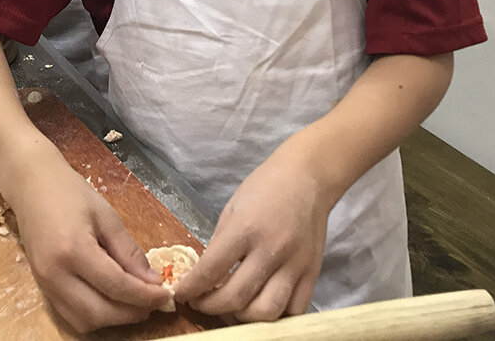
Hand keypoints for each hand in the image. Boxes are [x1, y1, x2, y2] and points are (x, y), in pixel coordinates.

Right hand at [11, 151, 170, 331]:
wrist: (32, 186)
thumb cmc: (71, 193)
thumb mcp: (106, 216)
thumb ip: (128, 251)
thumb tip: (152, 282)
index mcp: (73, 250)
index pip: (116, 285)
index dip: (144, 295)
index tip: (166, 295)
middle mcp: (55, 274)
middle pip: (99, 312)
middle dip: (131, 313)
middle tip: (153, 302)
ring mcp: (45, 284)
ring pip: (83, 321)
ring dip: (113, 319)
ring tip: (134, 303)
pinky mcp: (42, 288)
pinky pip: (70, 315)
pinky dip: (95, 316)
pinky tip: (111, 301)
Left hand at [174, 147, 330, 321]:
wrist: (307, 177)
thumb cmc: (265, 187)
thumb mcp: (232, 209)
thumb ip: (220, 245)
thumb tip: (204, 278)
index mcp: (245, 228)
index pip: (210, 270)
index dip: (191, 289)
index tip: (181, 294)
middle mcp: (271, 249)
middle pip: (236, 298)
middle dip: (210, 307)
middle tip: (201, 302)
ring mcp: (294, 264)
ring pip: (266, 311)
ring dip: (243, 316)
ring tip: (232, 307)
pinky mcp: (312, 273)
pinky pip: (294, 310)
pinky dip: (275, 316)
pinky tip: (261, 305)